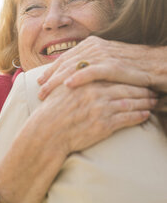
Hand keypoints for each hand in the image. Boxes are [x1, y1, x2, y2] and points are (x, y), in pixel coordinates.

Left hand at [38, 36, 166, 99]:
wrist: (155, 64)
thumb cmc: (130, 66)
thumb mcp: (106, 62)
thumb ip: (90, 64)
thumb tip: (72, 75)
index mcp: (91, 45)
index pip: (65, 58)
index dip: (51, 71)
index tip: (40, 82)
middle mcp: (94, 47)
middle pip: (65, 63)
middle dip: (50, 78)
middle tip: (39, 92)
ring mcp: (103, 55)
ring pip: (74, 67)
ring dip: (58, 80)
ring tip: (45, 92)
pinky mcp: (113, 65)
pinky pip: (92, 71)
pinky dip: (79, 77)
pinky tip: (67, 85)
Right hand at [39, 81, 156, 153]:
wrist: (48, 131)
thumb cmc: (53, 110)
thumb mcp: (62, 87)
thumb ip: (76, 76)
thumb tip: (85, 71)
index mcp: (87, 81)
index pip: (114, 76)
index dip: (128, 77)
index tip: (137, 77)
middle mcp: (96, 92)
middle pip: (126, 87)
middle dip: (142, 88)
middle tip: (152, 88)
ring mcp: (101, 108)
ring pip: (130, 102)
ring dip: (145, 102)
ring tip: (154, 101)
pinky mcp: (104, 124)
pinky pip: (127, 119)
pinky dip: (139, 116)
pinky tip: (146, 115)